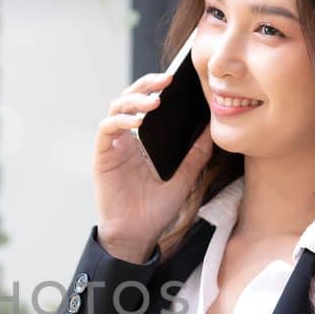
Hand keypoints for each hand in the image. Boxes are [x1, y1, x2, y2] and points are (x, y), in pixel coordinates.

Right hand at [92, 71, 213, 260]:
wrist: (137, 235)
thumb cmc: (156, 210)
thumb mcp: (184, 177)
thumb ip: (196, 153)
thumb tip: (212, 128)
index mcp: (143, 141)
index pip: (147, 103)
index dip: (158, 88)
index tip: (179, 79)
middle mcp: (126, 139)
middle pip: (130, 98)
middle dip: (147, 84)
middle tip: (167, 79)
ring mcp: (113, 146)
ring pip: (116, 107)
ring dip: (135, 100)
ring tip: (155, 100)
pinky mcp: (102, 156)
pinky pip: (107, 129)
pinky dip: (121, 120)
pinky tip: (138, 122)